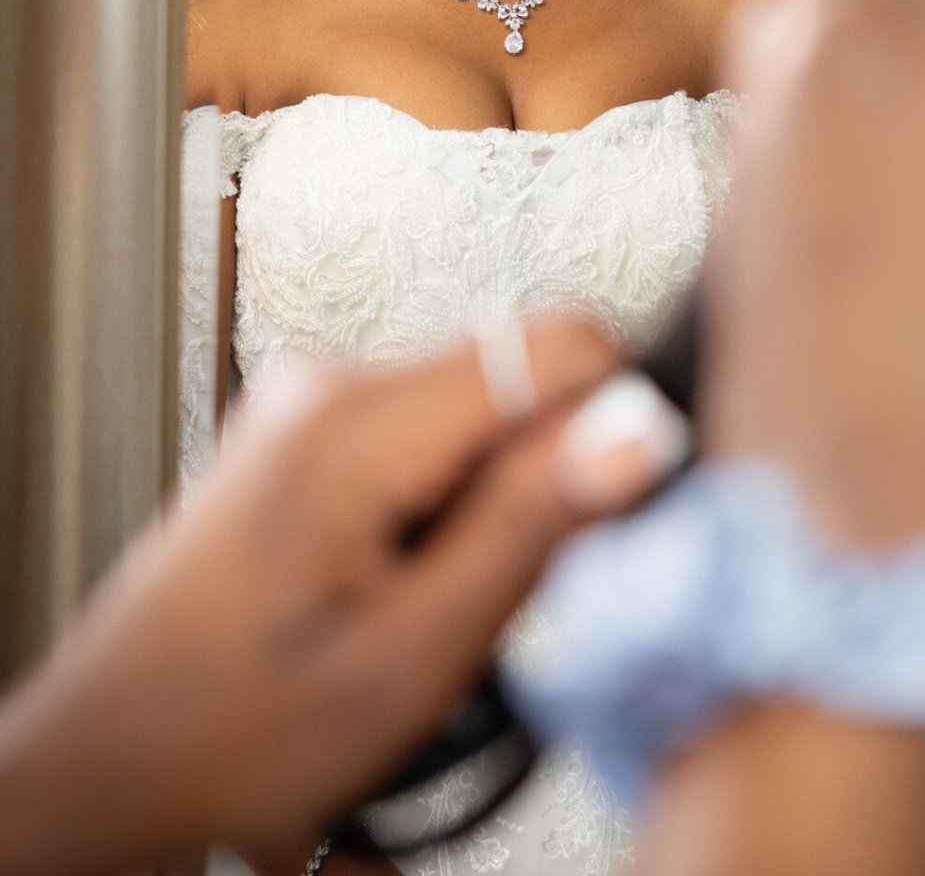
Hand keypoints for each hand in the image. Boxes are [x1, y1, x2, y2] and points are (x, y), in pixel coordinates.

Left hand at [0, 322, 686, 875]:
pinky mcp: (313, 432)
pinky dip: (446, 511)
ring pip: (482, 412)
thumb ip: (528, 530)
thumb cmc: (230, 734)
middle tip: (494, 596)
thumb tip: (640, 428)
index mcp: (357, 420)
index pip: (559, 343)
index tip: (600, 525)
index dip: (611, 426)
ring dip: (493, 506)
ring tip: (435, 607)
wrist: (103, 763)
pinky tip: (399, 590)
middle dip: (544, 481)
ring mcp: (317, 402)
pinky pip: (431, 436)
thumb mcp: (406, 659)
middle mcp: (333, 381)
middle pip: (521, 376)